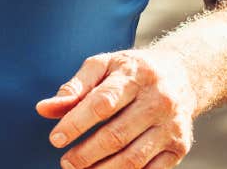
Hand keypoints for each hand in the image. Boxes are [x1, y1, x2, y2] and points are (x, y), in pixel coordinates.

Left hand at [35, 49, 195, 168]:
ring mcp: (171, 126)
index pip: (102, 103)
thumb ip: (74, 87)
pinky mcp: (179, 146)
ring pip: (133, 158)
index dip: (76, 123)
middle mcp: (157, 100)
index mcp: (134, 75)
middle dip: (86, 154)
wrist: (183, 75)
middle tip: (66, 163)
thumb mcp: (103, 66)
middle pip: (116, 135)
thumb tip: (44, 109)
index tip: (55, 139)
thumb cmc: (132, 72)